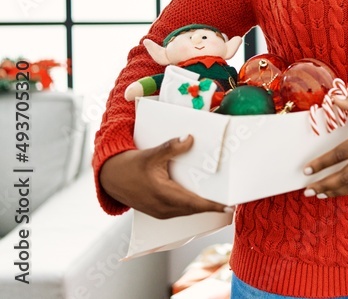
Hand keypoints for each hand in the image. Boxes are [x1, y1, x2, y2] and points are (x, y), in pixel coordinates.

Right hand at [99, 136, 229, 218]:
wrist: (111, 178)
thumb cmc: (130, 167)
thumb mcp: (151, 154)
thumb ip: (171, 147)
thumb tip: (189, 139)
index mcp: (162, 194)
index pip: (193, 203)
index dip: (212, 205)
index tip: (229, 206)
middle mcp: (163, 207)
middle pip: (194, 208)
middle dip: (213, 205)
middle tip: (233, 201)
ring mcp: (161, 212)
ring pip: (188, 211)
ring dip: (204, 206)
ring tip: (222, 201)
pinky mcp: (159, 211)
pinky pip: (181, 210)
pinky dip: (193, 206)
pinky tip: (203, 199)